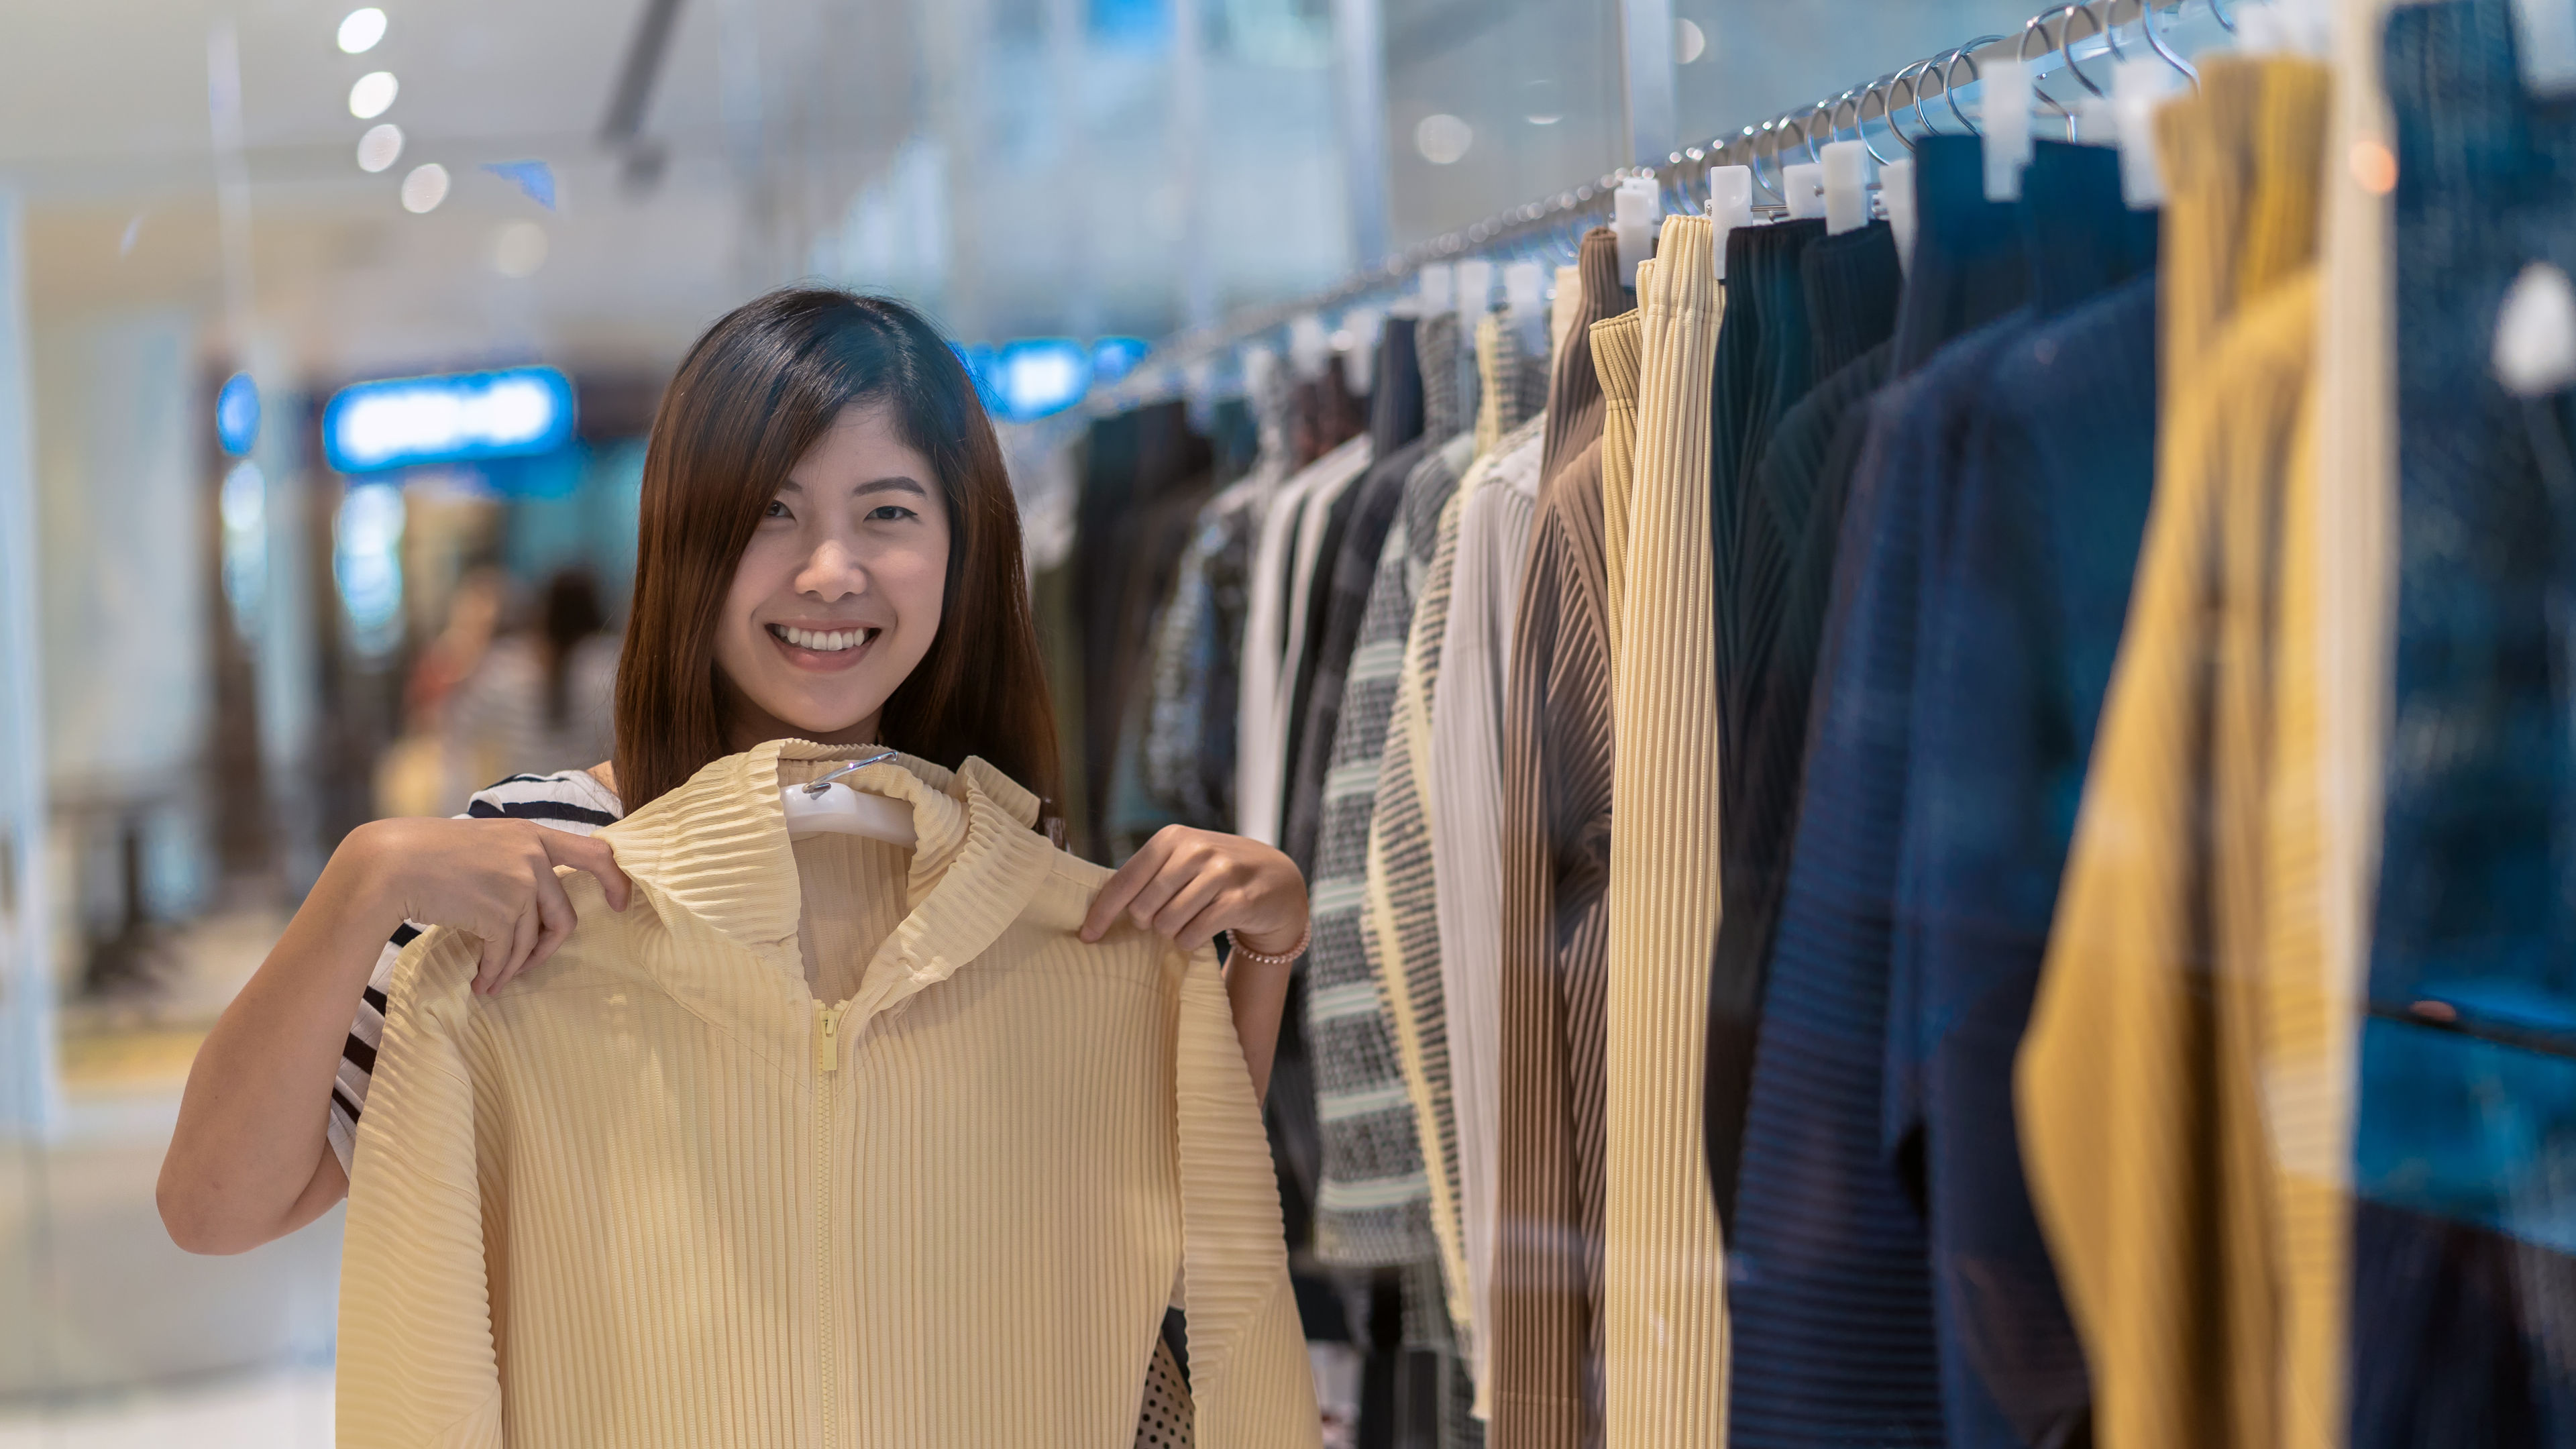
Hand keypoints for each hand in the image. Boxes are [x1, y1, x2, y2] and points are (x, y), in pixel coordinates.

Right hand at [345, 817, 631, 995]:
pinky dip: (494, 973)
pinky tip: (481, 983)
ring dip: (513, 967)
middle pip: (563, 916)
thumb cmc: (432, 855)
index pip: (596, 853)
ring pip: (530, 941)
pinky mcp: (498, 913)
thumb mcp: (488, 843)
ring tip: (493, 979)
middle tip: (528, 964)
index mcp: (533, 835)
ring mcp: (517, 884)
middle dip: (547, 947)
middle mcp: (532, 857)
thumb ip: (519, 862)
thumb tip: (544, 901)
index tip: (620, 903)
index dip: (615, 880)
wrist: (390, 863)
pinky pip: (505, 955)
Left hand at [1080, 826, 1308, 956]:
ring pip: (1167, 923)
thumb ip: (1148, 876)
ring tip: (1186, 922)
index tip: (1087, 936)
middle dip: (1146, 922)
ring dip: (1171, 932)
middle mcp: (1195, 850)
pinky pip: (1193, 935)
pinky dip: (1190, 942)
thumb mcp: (1183, 860)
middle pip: (1143, 907)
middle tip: (1162, 919)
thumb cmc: (1217, 873)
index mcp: (1172, 838)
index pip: (1124, 881)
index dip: (1101, 912)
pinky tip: (1200, 931)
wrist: (1277, 879)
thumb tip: (1099, 909)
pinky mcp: (1239, 900)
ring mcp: (1220, 874)